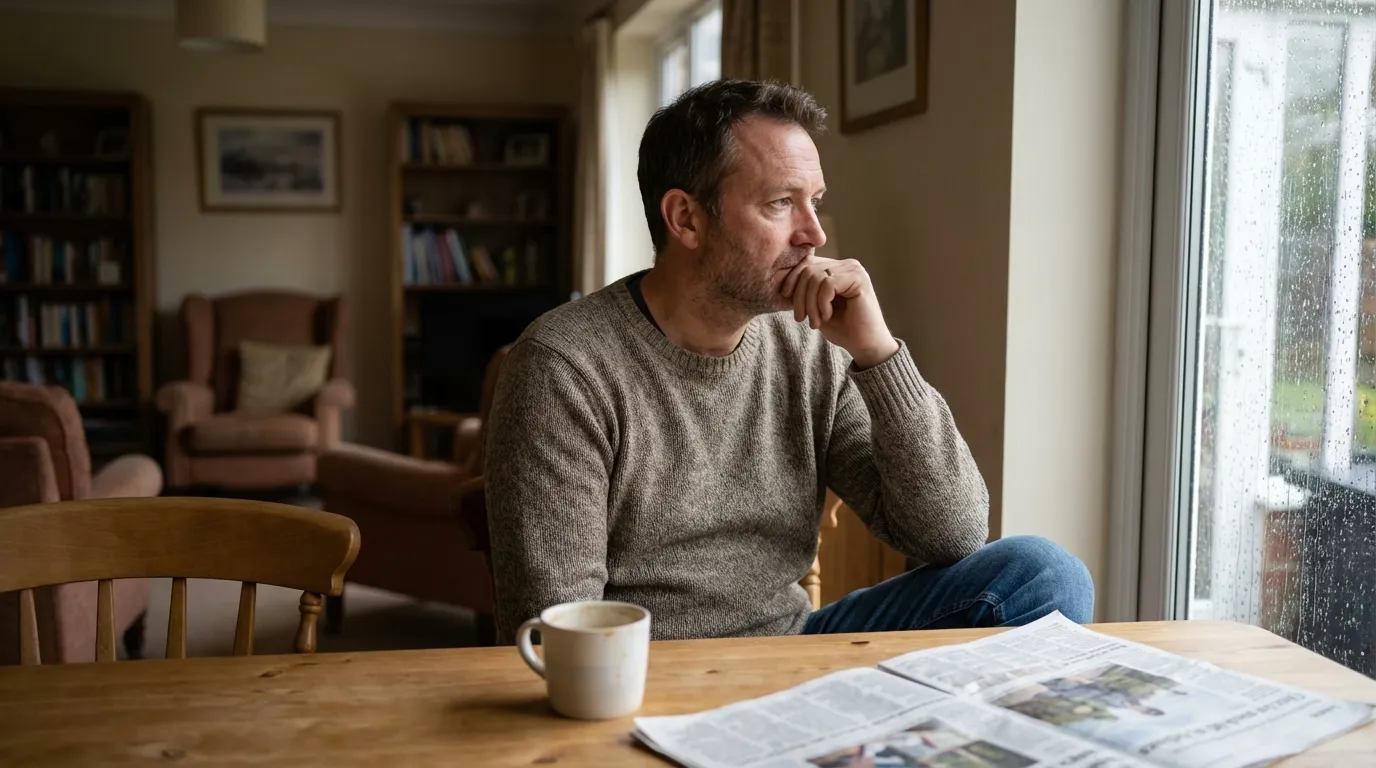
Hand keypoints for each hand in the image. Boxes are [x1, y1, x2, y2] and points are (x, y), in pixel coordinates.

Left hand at [780, 256, 898, 368]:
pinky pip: (827, 284)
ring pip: (816, 277)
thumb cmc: (842, 328)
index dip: (792, 279)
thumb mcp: (816, 307)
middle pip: (808, 269)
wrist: (865, 345)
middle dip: (799, 296)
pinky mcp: (858, 278)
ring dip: (810, 303)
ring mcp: (854, 269)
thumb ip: (805, 291)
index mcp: (837, 268)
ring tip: (815, 322)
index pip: (806, 263)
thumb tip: (784, 280)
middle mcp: (846, 265)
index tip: (785, 298)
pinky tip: (827, 316)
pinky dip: (822, 303)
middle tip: (801, 318)